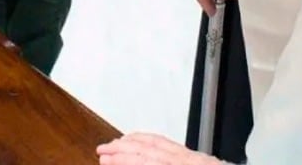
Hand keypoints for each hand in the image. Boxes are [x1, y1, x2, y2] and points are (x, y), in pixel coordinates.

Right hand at [97, 133, 222, 163]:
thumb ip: (154, 163)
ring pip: (158, 142)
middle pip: (148, 149)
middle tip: (102, 149)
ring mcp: (193, 157)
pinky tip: (144, 141)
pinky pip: (170, 143)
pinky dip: (152, 139)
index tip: (104, 159)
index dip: (122, 159)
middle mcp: (185, 160)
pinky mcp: (199, 157)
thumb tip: (134, 160)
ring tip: (117, 143)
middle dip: (122, 148)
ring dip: (134, 141)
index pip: (145, 160)